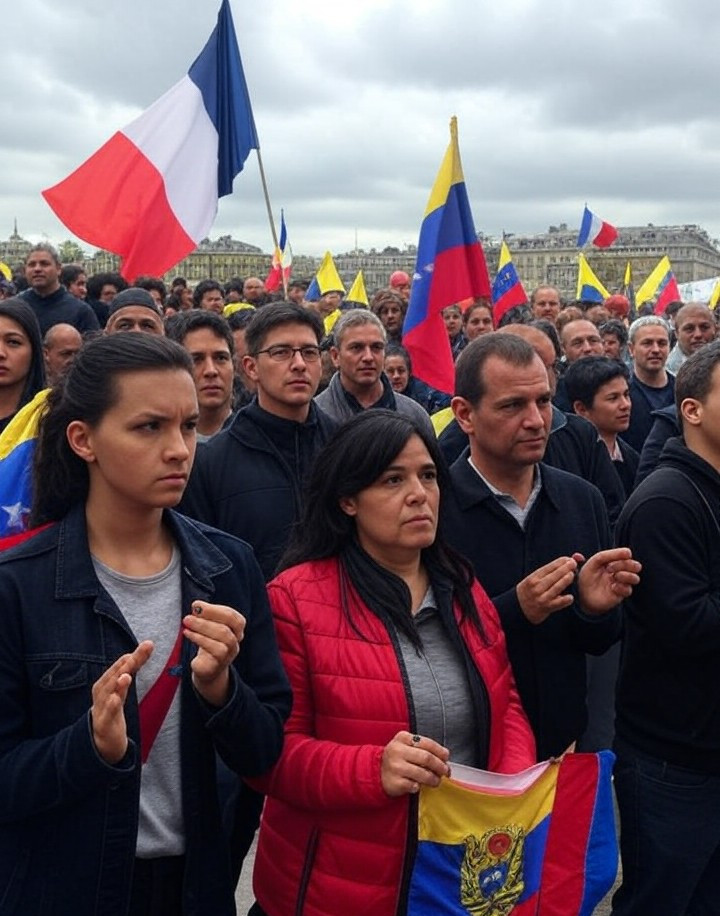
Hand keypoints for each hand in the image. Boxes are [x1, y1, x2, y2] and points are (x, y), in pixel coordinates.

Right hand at [91, 640, 153, 764]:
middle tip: (139, 652)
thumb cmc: (111, 710)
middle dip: (128, 664)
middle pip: (116, 675)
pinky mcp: (103, 723)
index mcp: (106, 683)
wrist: (101, 740)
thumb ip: (132, 669)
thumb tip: (145, 646)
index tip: (148, 645)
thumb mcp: (123, 688)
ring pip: (109, 693)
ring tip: (126, 675)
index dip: (135, 656)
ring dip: (117, 684)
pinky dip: (110, 706)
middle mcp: (102, 692)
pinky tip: (115, 698)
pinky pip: (107, 714)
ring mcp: (101, 708)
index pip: (122, 666)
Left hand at [183, 601, 245, 706]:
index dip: (215, 610)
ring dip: (202, 627)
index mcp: (236, 630)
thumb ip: (205, 616)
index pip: (232, 617)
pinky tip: (187, 633)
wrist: (208, 670)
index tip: (196, 605)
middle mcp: (235, 643)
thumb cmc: (209, 642)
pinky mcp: (216, 666)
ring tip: (186, 621)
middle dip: (207, 618)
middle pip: (226, 628)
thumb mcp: (209, 627)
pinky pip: (212, 651)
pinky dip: (198, 639)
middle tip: (189, 614)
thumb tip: (196, 606)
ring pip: (222, 638)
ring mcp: (227, 656)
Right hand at [381, 731, 449, 796]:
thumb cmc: (398, 758)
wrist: (377, 772)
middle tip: (446, 771)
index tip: (446, 758)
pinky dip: (420, 787)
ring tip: (436, 781)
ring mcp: (395, 767)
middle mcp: (397, 750)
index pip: (427, 743)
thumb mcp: (406, 746)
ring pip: (423, 774)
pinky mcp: (395, 782)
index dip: (440, 751)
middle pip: (427, 758)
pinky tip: (419, 785)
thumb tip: (445, 756)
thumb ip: (423, 748)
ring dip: (434, 779)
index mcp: (402, 738)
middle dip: (440, 766)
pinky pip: (414, 786)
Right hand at [516, 557, 577, 624]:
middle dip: (565, 568)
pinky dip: (565, 600)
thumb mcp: (533, 579)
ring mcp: (542, 598)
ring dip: (566, 580)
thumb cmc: (530, 590)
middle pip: (554, 576)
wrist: (519, 609)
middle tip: (574, 563)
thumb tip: (567, 559)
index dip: (560, 562)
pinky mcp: (546, 608)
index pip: (548, 568)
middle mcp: (537, 587)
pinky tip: (571, 597)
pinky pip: (558, 603)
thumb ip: (549, 571)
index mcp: (533, 578)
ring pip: (557, 587)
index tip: (568, 559)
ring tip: (572, 574)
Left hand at [577, 547, 641, 614]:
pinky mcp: (620, 595)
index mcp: (615, 562)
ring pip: (635, 578)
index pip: (626, 556)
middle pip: (636, 566)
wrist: (581, 594)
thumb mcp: (595, 562)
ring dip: (626, 575)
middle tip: (610, 568)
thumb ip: (609, 555)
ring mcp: (621, 584)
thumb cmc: (587, 576)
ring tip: (615, 576)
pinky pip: (628, 590)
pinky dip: (622, 587)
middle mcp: (621, 572)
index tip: (613, 558)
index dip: (622, 554)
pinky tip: (612, 587)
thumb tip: (629, 552)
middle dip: (627, 564)